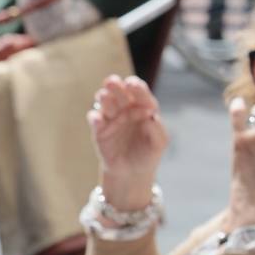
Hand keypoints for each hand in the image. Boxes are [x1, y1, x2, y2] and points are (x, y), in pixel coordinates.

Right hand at [88, 75, 168, 209]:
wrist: (132, 172)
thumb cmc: (149, 153)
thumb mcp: (159, 143)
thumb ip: (157, 130)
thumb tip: (151, 117)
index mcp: (144, 107)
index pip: (140, 93)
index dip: (137, 87)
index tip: (133, 85)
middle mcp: (127, 108)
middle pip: (120, 92)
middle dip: (115, 85)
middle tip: (111, 82)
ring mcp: (112, 117)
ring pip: (105, 101)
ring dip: (104, 97)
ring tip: (104, 96)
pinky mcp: (99, 129)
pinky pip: (95, 119)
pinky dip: (95, 118)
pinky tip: (97, 119)